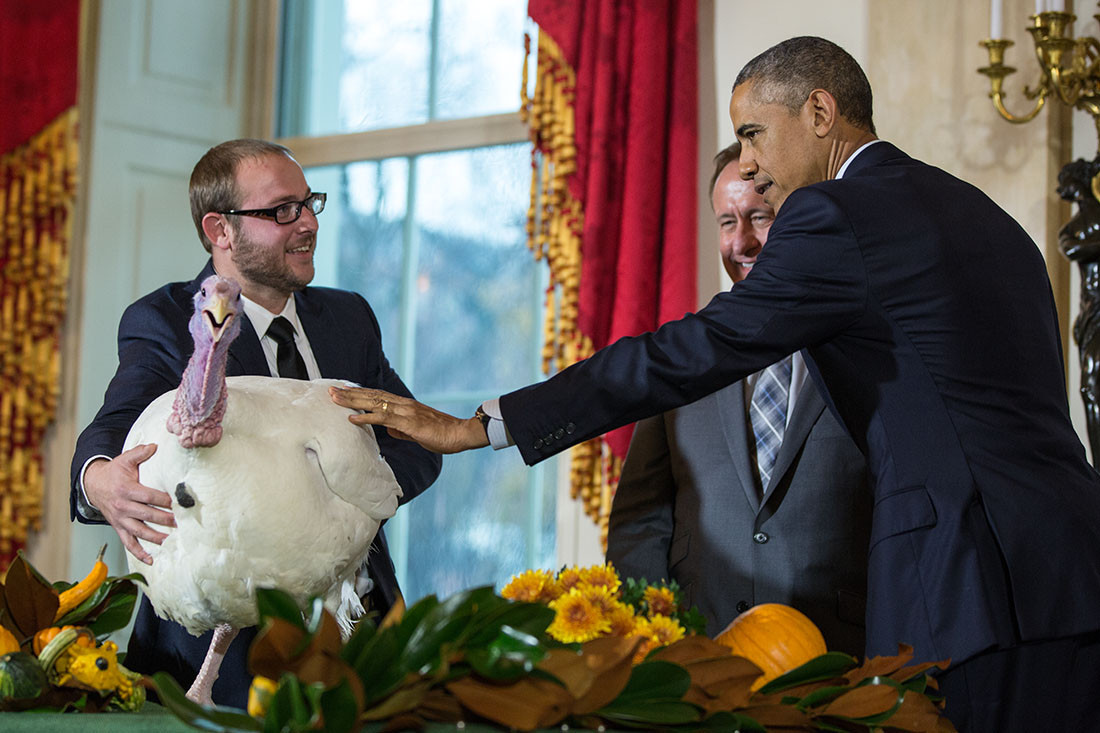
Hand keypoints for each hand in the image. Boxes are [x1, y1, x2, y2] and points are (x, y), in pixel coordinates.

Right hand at [83, 444, 174, 564]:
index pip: (148, 496)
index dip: (163, 500)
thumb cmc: (114, 472)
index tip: (178, 502)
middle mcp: (123, 507)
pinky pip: (129, 543)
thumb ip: (141, 452)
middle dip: (164, 519)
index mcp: (126, 490)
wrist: (93, 485)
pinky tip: (151, 560)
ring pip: (138, 531)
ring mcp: (120, 519)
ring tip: (170, 539)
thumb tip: (156, 445)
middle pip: (146, 515)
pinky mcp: (119, 528)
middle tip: (181, 522)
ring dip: (154, 537)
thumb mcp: (125, 459)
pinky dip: (139, 553)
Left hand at [329, 386, 489, 453]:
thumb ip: (401, 429)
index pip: (377, 396)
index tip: (342, 391)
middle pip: (371, 395)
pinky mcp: (408, 422)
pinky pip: (383, 418)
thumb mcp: (416, 432)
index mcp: (404, 405)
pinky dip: (366, 417)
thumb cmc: (441, 434)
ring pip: (374, 403)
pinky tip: (352, 417)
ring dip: (352, 401)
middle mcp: (403, 404)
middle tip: (330, 390)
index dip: (358, 393)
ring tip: (334, 399)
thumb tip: (388, 429)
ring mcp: (405, 411)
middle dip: (349, 393)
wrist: (459, 434)